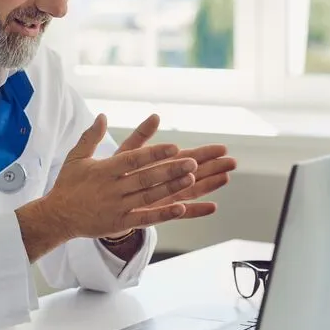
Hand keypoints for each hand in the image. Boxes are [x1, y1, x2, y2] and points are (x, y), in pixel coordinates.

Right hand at [40, 114, 198, 239]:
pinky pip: (145, 219)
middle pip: (146, 178)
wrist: (57, 216)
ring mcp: (117, 207)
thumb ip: (90, 136)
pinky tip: (180, 208)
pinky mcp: (119, 223)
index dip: (154, 152)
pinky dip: (163, 214)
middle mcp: (112, 188)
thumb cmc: (68, 184)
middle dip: (170, 169)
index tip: (174, 146)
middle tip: (193, 162)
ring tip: (192, 179)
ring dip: (171, 188)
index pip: (133, 159)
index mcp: (104, 170)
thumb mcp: (76, 157)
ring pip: (149, 197)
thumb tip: (102, 116)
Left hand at [108, 114, 236, 236]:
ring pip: (189, 191)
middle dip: (212, 167)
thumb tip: (155, 115)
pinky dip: (194, 211)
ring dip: (208, 185)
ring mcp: (161, 198)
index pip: (185, 157)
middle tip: (232, 162)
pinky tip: (211, 207)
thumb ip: (140, 136)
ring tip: (226, 178)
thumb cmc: (109, 175)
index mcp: (158, 165)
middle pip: (192, 173)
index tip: (222, 148)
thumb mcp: (125, 153)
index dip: (203, 153)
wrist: (97, 201)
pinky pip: (176, 213)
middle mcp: (164, 181)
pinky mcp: (154, 213)